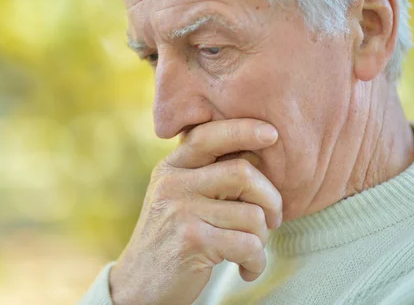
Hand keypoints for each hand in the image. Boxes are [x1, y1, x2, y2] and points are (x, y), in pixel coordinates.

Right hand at [109, 119, 282, 304]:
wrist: (140, 284)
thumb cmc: (171, 238)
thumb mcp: (177, 197)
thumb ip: (205, 174)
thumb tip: (256, 151)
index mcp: (171, 168)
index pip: (208, 135)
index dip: (243, 129)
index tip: (272, 134)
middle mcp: (173, 184)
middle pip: (242, 172)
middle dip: (271, 198)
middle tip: (273, 219)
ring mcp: (180, 211)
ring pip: (252, 214)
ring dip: (263, 238)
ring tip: (251, 251)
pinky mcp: (192, 241)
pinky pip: (248, 244)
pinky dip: (257, 262)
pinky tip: (246, 269)